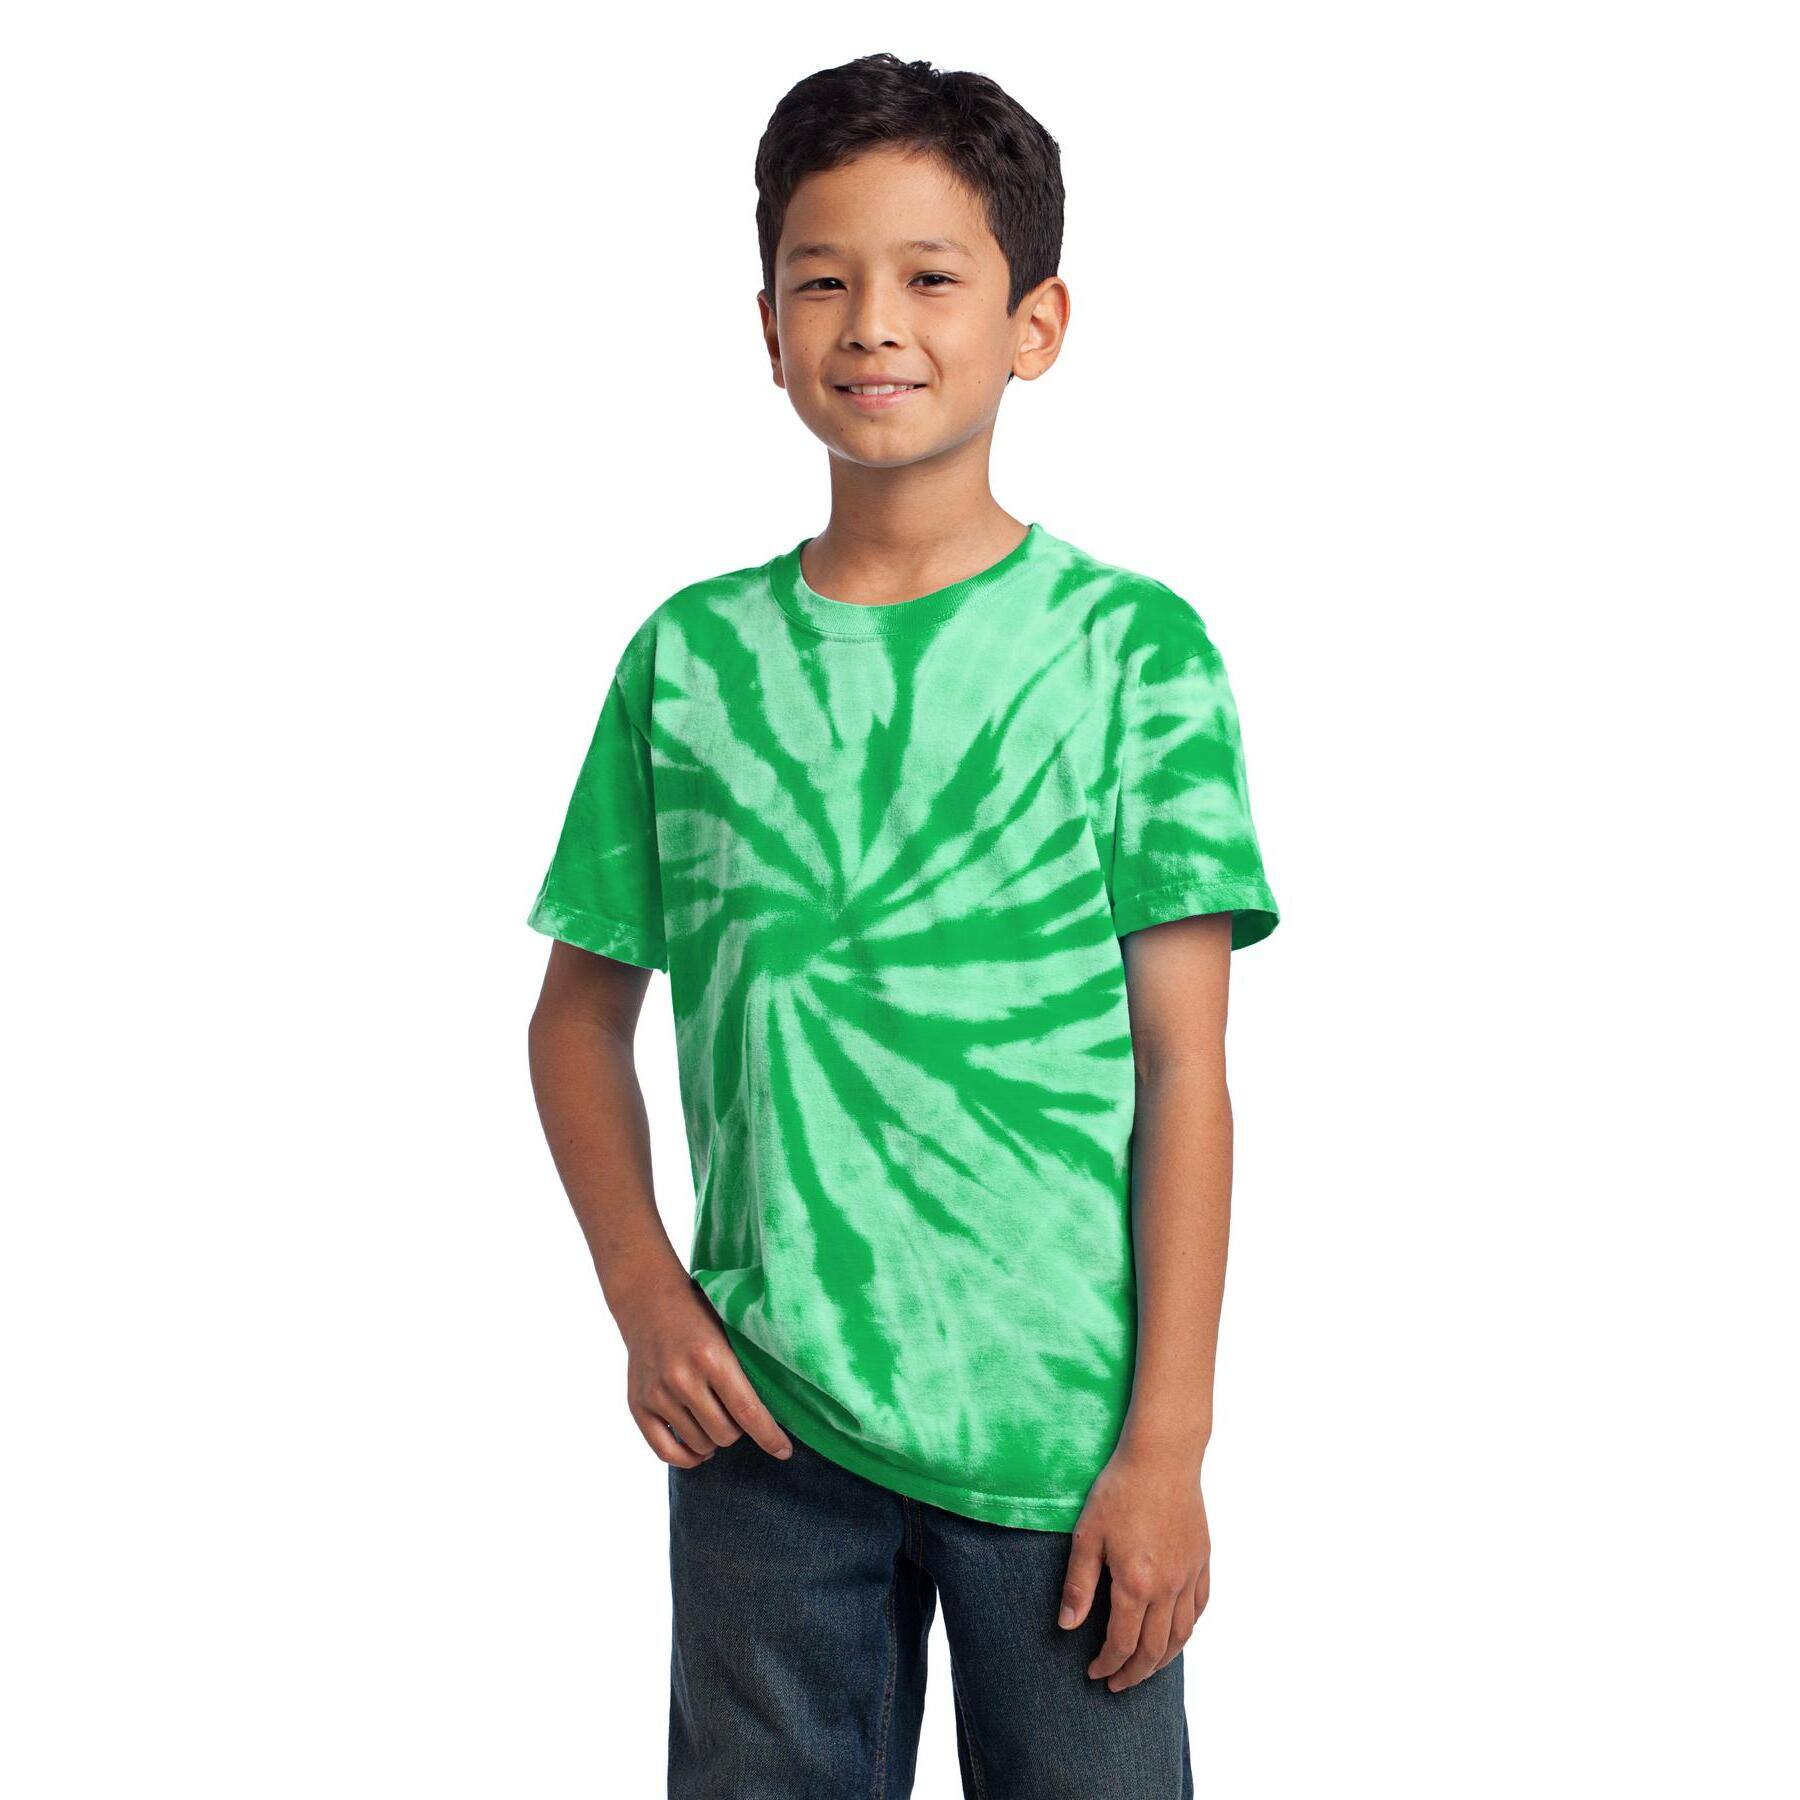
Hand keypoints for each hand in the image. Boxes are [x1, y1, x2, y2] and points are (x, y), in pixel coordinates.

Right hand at [614, 1269, 794, 1467]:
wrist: (648, 1301)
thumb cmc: (698, 1315)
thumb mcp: (728, 1331)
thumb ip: (746, 1367)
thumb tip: (778, 1409)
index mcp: (712, 1357)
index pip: (747, 1412)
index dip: (769, 1437)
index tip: (784, 1452)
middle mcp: (682, 1379)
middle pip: (725, 1434)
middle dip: (738, 1431)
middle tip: (737, 1413)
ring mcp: (657, 1394)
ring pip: (700, 1445)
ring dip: (714, 1440)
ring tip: (716, 1420)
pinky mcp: (638, 1405)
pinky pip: (666, 1452)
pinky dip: (687, 1457)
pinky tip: (698, 1448)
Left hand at [1058, 1441, 1209, 1690]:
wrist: (1162, 1456)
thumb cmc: (1119, 1489)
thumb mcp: (1087, 1534)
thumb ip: (1078, 1585)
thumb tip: (1067, 1626)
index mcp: (1136, 1583)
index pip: (1122, 1643)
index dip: (1107, 1664)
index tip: (1094, 1673)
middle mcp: (1168, 1587)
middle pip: (1154, 1648)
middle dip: (1134, 1673)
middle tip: (1118, 1684)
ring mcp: (1189, 1574)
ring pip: (1182, 1635)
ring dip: (1162, 1660)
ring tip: (1145, 1670)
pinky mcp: (1202, 1560)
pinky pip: (1199, 1608)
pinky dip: (1187, 1630)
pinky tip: (1175, 1634)